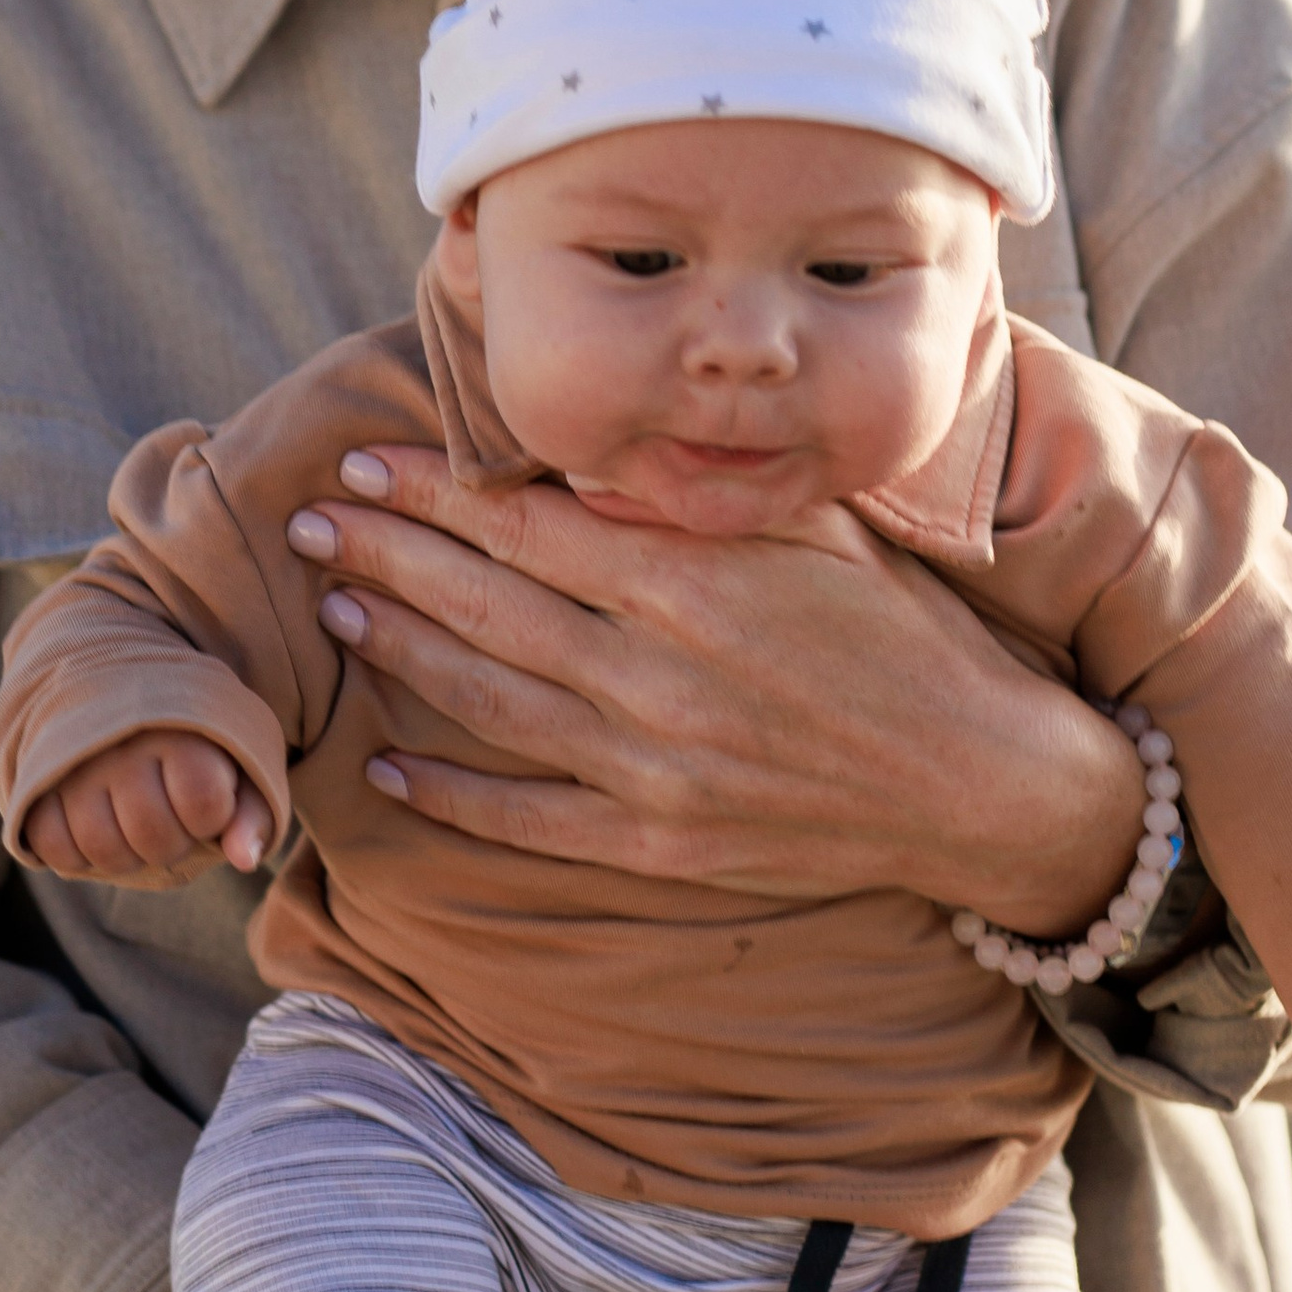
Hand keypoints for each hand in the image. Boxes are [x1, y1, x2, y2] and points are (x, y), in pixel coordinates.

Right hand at [24, 729, 269, 881]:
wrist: (116, 688)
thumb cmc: (192, 742)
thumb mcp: (238, 764)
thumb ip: (253, 812)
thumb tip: (244, 860)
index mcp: (180, 728)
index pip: (203, 802)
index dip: (210, 819)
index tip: (206, 798)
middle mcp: (123, 742)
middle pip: (152, 835)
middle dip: (170, 843)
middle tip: (168, 817)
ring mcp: (75, 764)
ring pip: (101, 847)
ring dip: (125, 855)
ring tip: (132, 825)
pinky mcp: (38, 783)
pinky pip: (52, 845)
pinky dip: (76, 853)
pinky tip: (96, 828)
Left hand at [287, 451, 1144, 920]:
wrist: (980, 781)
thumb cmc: (904, 633)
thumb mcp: (818, 528)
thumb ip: (703, 493)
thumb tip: (596, 449)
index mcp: (694, 581)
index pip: (528, 523)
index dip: (436, 491)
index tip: (371, 459)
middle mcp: (658, 673)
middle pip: (488, 603)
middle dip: (389, 555)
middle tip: (311, 519)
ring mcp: (653, 768)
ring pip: (493, 701)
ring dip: (404, 653)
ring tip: (340, 609)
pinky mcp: (662, 843)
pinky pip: (530, 820)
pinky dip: (453, 798)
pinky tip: (387, 772)